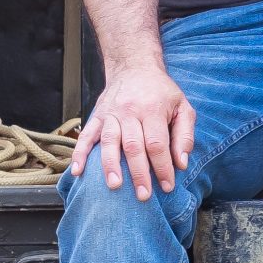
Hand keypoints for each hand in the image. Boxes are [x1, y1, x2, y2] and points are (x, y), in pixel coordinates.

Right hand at [70, 61, 194, 198]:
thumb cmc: (162, 92)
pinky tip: (77, 171)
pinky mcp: (97, 116)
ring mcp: (111, 114)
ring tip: (114, 186)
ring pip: (109, 142)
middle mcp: (130, 112)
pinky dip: (80, 153)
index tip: (167, 186)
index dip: (162, 167)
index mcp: (153, 110)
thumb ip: (184, 135)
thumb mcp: (183, 107)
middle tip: (143, 195)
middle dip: (138, 173)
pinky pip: (87, 135)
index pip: (157, 144)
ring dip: (110, 165)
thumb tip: (181, 163)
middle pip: (133, 146)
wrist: (134, 66)